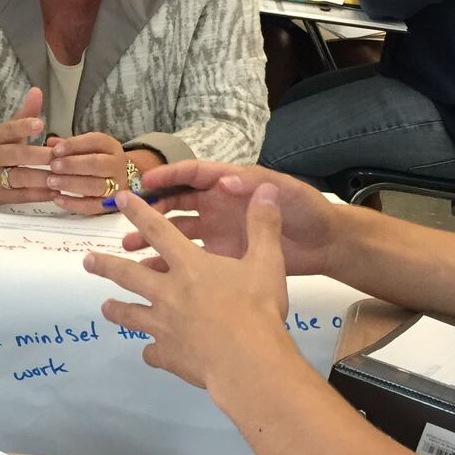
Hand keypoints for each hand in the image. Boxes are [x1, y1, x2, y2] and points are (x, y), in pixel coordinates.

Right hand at [0, 88, 53, 205]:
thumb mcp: (5, 132)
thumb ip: (24, 114)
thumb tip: (38, 90)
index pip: (8, 130)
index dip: (23, 126)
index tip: (40, 124)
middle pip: (16, 155)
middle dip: (38, 156)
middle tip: (59, 155)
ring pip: (19, 177)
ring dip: (42, 177)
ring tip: (62, 175)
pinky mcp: (1, 196)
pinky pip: (22, 195)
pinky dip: (40, 194)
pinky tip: (56, 190)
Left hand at [44, 133, 130, 214]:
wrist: (119, 179)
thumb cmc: (97, 161)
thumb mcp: (88, 148)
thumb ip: (70, 145)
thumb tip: (51, 143)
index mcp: (111, 147)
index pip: (95, 141)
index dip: (74, 145)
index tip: (55, 150)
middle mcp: (116, 165)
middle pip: (97, 164)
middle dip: (72, 165)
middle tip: (53, 166)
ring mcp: (116, 186)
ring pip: (95, 186)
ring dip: (71, 184)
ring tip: (51, 182)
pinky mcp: (110, 205)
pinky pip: (92, 206)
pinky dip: (74, 204)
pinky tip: (57, 198)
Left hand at [84, 185, 292, 389]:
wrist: (247, 361)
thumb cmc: (257, 309)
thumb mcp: (267, 261)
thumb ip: (263, 226)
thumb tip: (266, 189)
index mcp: (189, 266)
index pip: (158, 230)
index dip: (138, 212)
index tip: (119, 199)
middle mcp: (168, 292)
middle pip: (128, 275)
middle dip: (105, 265)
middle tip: (86, 261)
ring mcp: (163, 325)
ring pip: (130, 315)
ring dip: (116, 310)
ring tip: (105, 307)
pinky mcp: (167, 354)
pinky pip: (152, 352)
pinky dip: (151, 351)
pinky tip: (151, 353)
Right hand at [119, 161, 340, 275]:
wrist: (326, 244)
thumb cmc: (308, 211)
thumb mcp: (286, 193)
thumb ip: (256, 186)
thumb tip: (225, 180)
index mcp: (230, 185)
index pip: (193, 175)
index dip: (169, 177)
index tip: (145, 183)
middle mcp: (218, 207)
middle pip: (177, 204)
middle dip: (151, 211)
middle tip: (128, 220)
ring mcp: (218, 233)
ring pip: (177, 234)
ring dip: (153, 240)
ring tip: (129, 251)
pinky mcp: (223, 259)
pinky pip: (190, 261)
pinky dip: (170, 267)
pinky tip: (152, 278)